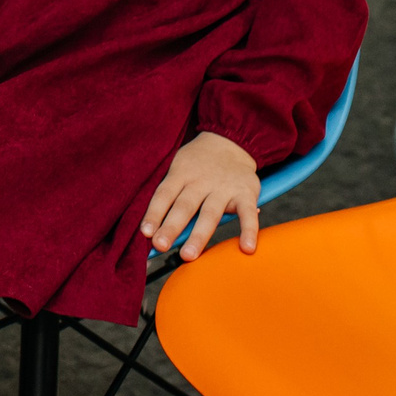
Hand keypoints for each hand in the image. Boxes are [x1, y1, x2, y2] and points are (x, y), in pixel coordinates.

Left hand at [142, 131, 261, 260]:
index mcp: (181, 174)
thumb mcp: (181, 169)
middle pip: (184, 206)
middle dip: (171, 227)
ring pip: (210, 213)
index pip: (164, 194)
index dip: (154, 213)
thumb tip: (156, 231)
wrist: (230, 140)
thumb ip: (173, 196)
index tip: (145, 233)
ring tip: (188, 255)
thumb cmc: (198, 163)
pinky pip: (248, 214)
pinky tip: (246, 248)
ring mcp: (224, 188)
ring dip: (198, 235)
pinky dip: (249, 230)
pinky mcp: (246, 193)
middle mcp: (201, 181)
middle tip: (160, 246)